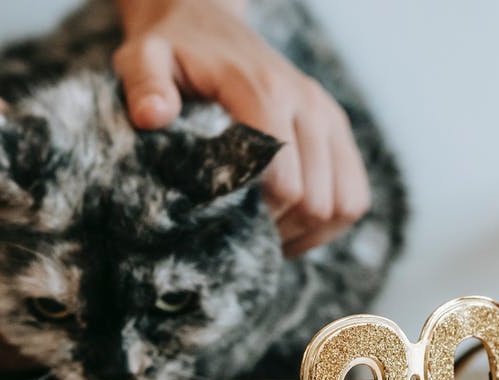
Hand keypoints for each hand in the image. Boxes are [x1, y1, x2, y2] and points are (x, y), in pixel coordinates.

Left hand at [113, 0, 370, 256]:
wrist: (207, 23)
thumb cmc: (172, 49)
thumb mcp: (144, 57)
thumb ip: (145, 85)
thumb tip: (152, 117)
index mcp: (263, 88)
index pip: (281, 179)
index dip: (256, 217)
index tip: (222, 225)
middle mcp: (307, 102)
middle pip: (313, 200)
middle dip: (277, 230)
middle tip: (240, 237)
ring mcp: (328, 116)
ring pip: (343, 205)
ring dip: (306, 233)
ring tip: (266, 235)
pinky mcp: (337, 129)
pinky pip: (355, 197)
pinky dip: (328, 224)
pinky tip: (291, 226)